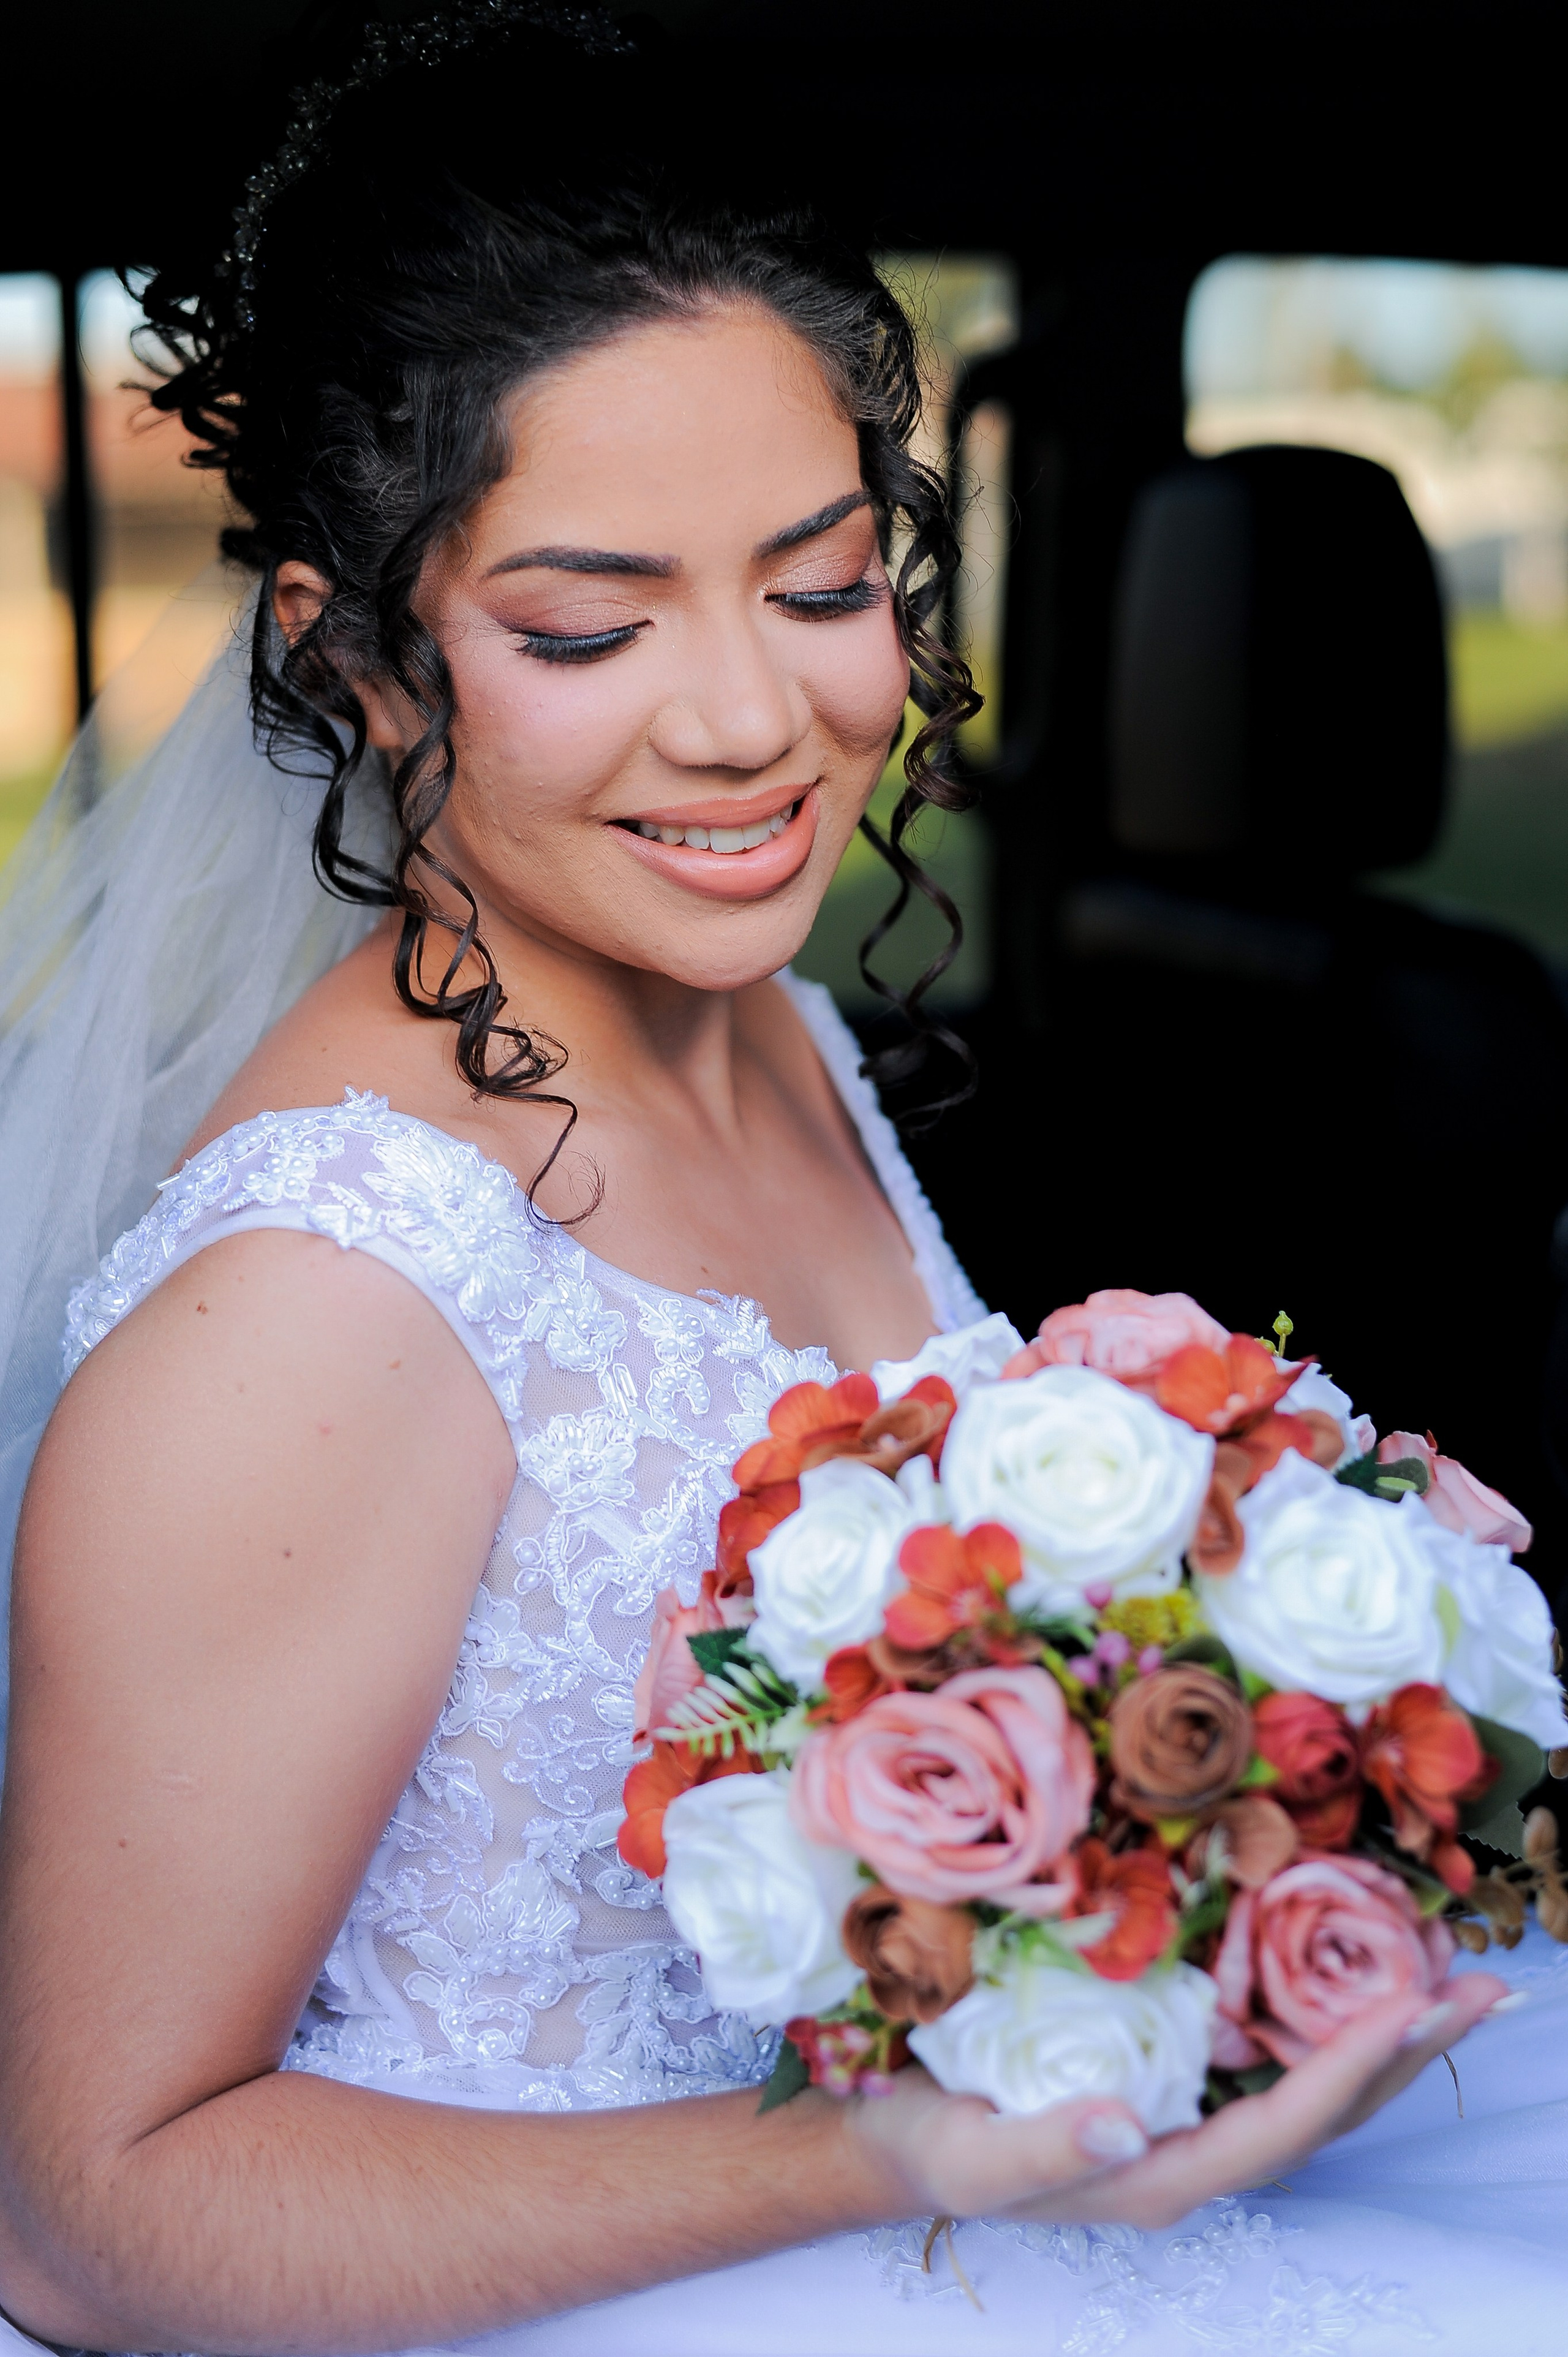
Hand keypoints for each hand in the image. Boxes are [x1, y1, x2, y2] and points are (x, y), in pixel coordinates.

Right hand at [843, 1970, 1505, 2230]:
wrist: (895, 2144)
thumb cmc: (935, 2144)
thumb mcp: (977, 2154)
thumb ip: (1050, 2147)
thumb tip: (1131, 2126)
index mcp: (1164, 2175)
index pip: (1285, 2124)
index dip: (1350, 2066)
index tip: (1410, 2005)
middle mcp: (1195, 2152)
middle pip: (1324, 2108)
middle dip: (1403, 2051)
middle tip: (1479, 1988)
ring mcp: (1188, 2119)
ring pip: (1309, 2083)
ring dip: (1382, 2036)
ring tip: (1447, 1980)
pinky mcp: (1171, 2081)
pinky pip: (1269, 2055)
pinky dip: (1323, 2018)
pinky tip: (1347, 1978)